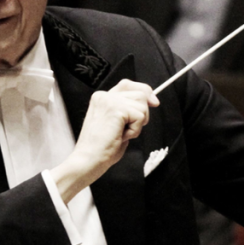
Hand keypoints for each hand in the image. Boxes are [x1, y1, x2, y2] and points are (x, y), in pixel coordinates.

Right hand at [50, 80, 158, 201]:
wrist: (88, 160)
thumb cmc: (101, 148)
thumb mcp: (117, 124)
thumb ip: (128, 110)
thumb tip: (152, 101)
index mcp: (102, 98)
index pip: (128, 84)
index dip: (144, 91)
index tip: (154, 102)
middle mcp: (104, 96)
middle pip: (140, 93)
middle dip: (142, 113)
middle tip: (127, 129)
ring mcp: (110, 101)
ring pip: (142, 104)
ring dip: (138, 123)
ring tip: (121, 133)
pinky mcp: (116, 109)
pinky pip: (140, 116)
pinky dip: (135, 130)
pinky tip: (121, 137)